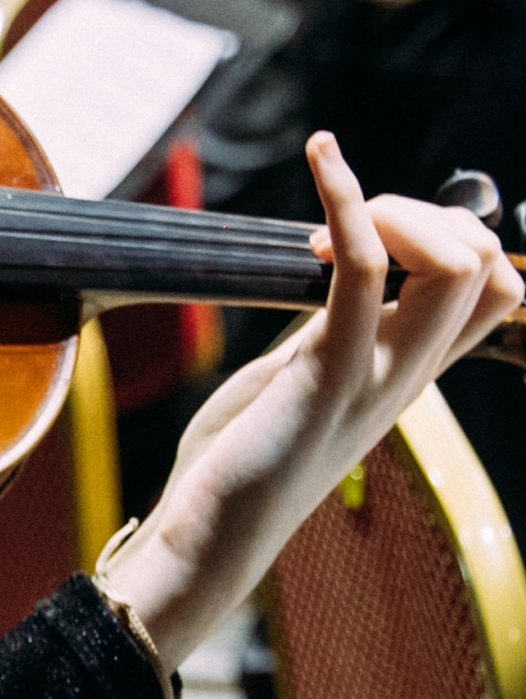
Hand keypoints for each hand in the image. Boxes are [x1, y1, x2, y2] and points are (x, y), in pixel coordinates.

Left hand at [108, 132, 520, 667]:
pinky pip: (368, 271)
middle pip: (491, 268)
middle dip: (426, 214)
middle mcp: (409, 375)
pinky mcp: (329, 377)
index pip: (493, 290)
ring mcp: (378, 377)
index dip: (446, 236)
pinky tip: (322, 159)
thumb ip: (331, 327)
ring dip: (395, 209)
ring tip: (326, 219)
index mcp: (408, 374)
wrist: (204, 539)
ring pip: (458, 264)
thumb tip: (337, 266)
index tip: (357, 236)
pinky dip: (348, 198)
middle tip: (340, 230)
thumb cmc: (237, 463)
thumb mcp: (297, 378)